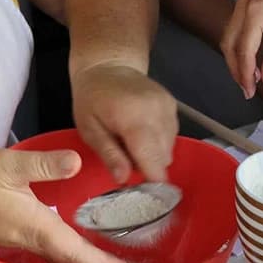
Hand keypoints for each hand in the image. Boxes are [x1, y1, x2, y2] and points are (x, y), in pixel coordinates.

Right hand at [0, 147, 132, 262]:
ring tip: (109, 262)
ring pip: (60, 258)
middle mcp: (32, 239)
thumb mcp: (8, 164)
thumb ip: (43, 164)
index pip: (74, 250)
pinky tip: (76, 247)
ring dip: (84, 262)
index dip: (100, 262)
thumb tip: (76, 162)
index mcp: (36, 225)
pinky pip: (49, 252)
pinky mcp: (16, 237)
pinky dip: (68, 254)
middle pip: (71, 260)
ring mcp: (23, 241)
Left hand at [70, 62, 177, 183]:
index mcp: (134, 118)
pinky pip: (171, 136)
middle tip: (126, 164)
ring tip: (131, 145)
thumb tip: (124, 180)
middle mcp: (157, 112)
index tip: (142, 196)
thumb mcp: (89, 129)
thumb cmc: (92, 99)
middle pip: (163, 158)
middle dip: (147, 169)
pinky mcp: (173, 106)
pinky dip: (158, 143)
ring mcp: (168, 108)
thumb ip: (109, 154)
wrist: (108, 66)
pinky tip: (141, 134)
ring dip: (153, 156)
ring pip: (169, 149)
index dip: (151, 182)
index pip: (153, 159)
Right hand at [220, 0, 262, 99]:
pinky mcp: (245, 2)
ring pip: (228, 36)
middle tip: (248, 90)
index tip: (251, 92)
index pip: (243, 49)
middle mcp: (242, 5)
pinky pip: (234, 28)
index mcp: (254, 12)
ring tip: (249, 79)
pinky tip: (250, 59)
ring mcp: (241, 2)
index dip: (245, 73)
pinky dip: (238, 46)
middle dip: (236, 69)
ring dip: (235, 59)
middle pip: (229, 44)